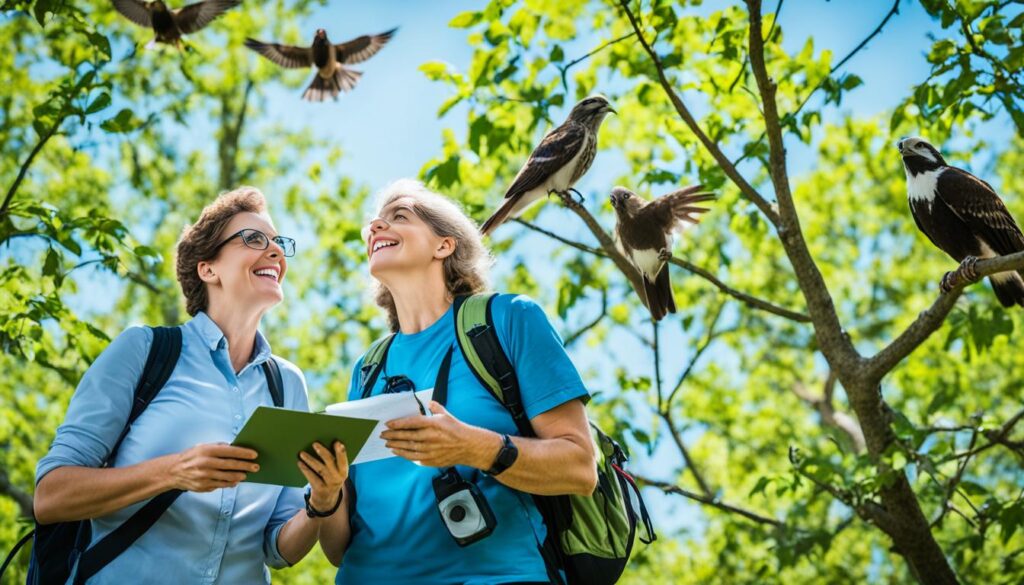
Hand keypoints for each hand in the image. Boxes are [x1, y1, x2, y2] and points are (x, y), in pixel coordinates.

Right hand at [166, 443, 258, 491]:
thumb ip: (218, 447)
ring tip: (246, 474)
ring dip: (240, 476)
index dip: (244, 453)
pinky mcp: (203, 486)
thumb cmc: (191, 457)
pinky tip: (235, 481)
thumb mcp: (202, 447)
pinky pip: (221, 485)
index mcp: (206, 451)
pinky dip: (230, 483)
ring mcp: (204, 476)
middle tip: (256, 466)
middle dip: (246, 466)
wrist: (173, 471)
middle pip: (231, 465)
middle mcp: (206, 463)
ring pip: (228, 477)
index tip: (254, 454)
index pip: (230, 451)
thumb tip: (235, 448)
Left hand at [297, 441, 347, 511]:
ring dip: (310, 460)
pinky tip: (300, 463)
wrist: (327, 500)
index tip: (337, 442)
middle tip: (315, 443)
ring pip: (319, 469)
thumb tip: (325, 444)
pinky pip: (311, 477)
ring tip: (302, 453)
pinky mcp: (319, 489)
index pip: (343, 460)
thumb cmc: (331, 479)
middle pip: (330, 462)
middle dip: (323, 452)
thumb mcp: (337, 472)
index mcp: (344, 471)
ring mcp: (329, 484)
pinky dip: (305, 469)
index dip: (341, 452)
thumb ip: (335, 461)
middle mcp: (338, 478)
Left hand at [381, 401, 499, 468]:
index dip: (398, 423)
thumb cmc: (457, 429)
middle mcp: (430, 437)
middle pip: (407, 436)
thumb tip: (429, 402)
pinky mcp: (430, 460)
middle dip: (392, 435)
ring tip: (387, 443)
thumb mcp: (446, 414)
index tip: (388, 424)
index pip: (411, 422)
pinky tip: (397, 452)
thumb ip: (435, 407)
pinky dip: (404, 455)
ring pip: (408, 448)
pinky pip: (414, 458)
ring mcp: (430, 450)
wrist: (468, 446)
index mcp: (433, 424)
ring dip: (396, 445)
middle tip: (383, 434)